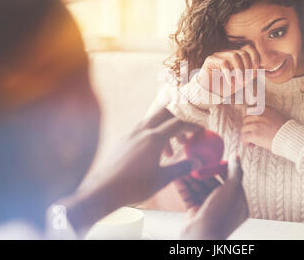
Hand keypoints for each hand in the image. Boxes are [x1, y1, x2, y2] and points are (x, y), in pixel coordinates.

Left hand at [60, 108, 203, 235]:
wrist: (103, 190)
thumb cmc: (134, 186)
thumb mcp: (163, 179)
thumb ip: (182, 167)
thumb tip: (198, 162)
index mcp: (154, 138)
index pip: (179, 123)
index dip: (192, 126)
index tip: (200, 131)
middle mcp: (142, 131)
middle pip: (164, 113)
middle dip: (178, 120)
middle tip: (185, 135)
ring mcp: (130, 134)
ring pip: (152, 121)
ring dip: (164, 130)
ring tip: (169, 153)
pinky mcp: (122, 141)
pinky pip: (141, 130)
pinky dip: (152, 135)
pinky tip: (152, 154)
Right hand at [176, 155, 248, 239]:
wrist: (200, 237)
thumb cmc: (219, 215)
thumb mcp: (232, 189)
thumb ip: (235, 172)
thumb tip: (237, 157)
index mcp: (238, 203)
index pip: (231, 181)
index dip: (221, 169)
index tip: (212, 159)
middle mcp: (224, 207)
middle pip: (213, 184)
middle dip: (203, 172)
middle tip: (194, 160)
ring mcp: (209, 210)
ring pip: (200, 189)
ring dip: (191, 177)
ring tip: (183, 165)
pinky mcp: (194, 213)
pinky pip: (189, 196)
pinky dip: (183, 186)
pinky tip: (177, 176)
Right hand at [197, 45, 259, 97]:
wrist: (210, 93)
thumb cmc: (225, 87)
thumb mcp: (242, 81)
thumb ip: (251, 74)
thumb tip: (259, 68)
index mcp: (236, 55)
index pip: (248, 48)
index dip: (255, 56)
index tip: (256, 68)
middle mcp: (227, 53)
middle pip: (243, 52)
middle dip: (247, 67)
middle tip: (246, 79)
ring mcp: (218, 55)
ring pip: (234, 55)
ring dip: (240, 70)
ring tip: (239, 81)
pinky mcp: (210, 60)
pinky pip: (224, 63)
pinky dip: (229, 74)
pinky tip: (230, 82)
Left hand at [241, 106, 287, 150]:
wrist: (290, 137)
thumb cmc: (285, 129)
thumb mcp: (276, 116)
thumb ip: (266, 114)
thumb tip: (257, 119)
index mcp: (264, 109)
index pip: (250, 110)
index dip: (250, 118)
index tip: (251, 123)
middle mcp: (259, 115)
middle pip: (245, 119)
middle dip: (248, 126)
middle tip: (253, 133)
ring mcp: (256, 124)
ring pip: (243, 129)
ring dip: (247, 135)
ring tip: (253, 140)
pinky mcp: (254, 134)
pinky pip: (243, 138)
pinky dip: (246, 142)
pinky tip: (253, 145)